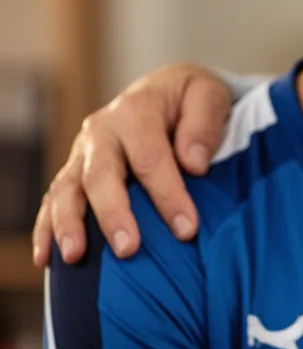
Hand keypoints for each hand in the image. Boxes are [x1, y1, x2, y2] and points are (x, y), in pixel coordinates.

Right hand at [33, 63, 232, 266]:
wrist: (166, 90)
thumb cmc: (191, 98)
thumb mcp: (209, 95)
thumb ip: (204, 125)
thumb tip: (194, 163)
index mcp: (136, 111)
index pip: (151, 158)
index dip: (168, 195)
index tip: (186, 229)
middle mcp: (102, 131)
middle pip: (101, 175)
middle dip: (113, 213)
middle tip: (128, 249)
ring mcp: (83, 153)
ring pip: (68, 189)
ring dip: (68, 224)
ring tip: (75, 257)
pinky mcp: (75, 171)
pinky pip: (54, 200)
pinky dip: (47, 228)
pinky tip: (47, 258)